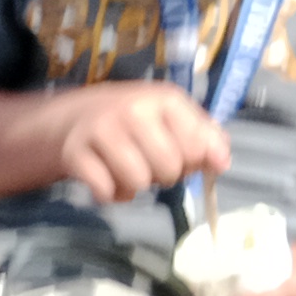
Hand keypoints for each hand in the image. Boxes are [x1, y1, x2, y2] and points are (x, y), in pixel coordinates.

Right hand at [49, 79, 230, 202]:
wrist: (76, 116)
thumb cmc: (136, 121)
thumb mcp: (174, 118)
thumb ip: (205, 138)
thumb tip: (221, 163)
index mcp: (164, 100)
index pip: (196, 146)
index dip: (194, 161)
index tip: (182, 156)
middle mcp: (132, 110)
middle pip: (168, 167)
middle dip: (165, 175)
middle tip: (152, 165)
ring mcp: (101, 131)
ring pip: (138, 182)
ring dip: (136, 186)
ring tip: (129, 172)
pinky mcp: (75, 153)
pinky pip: (106, 192)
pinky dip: (110, 195)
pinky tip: (108, 181)